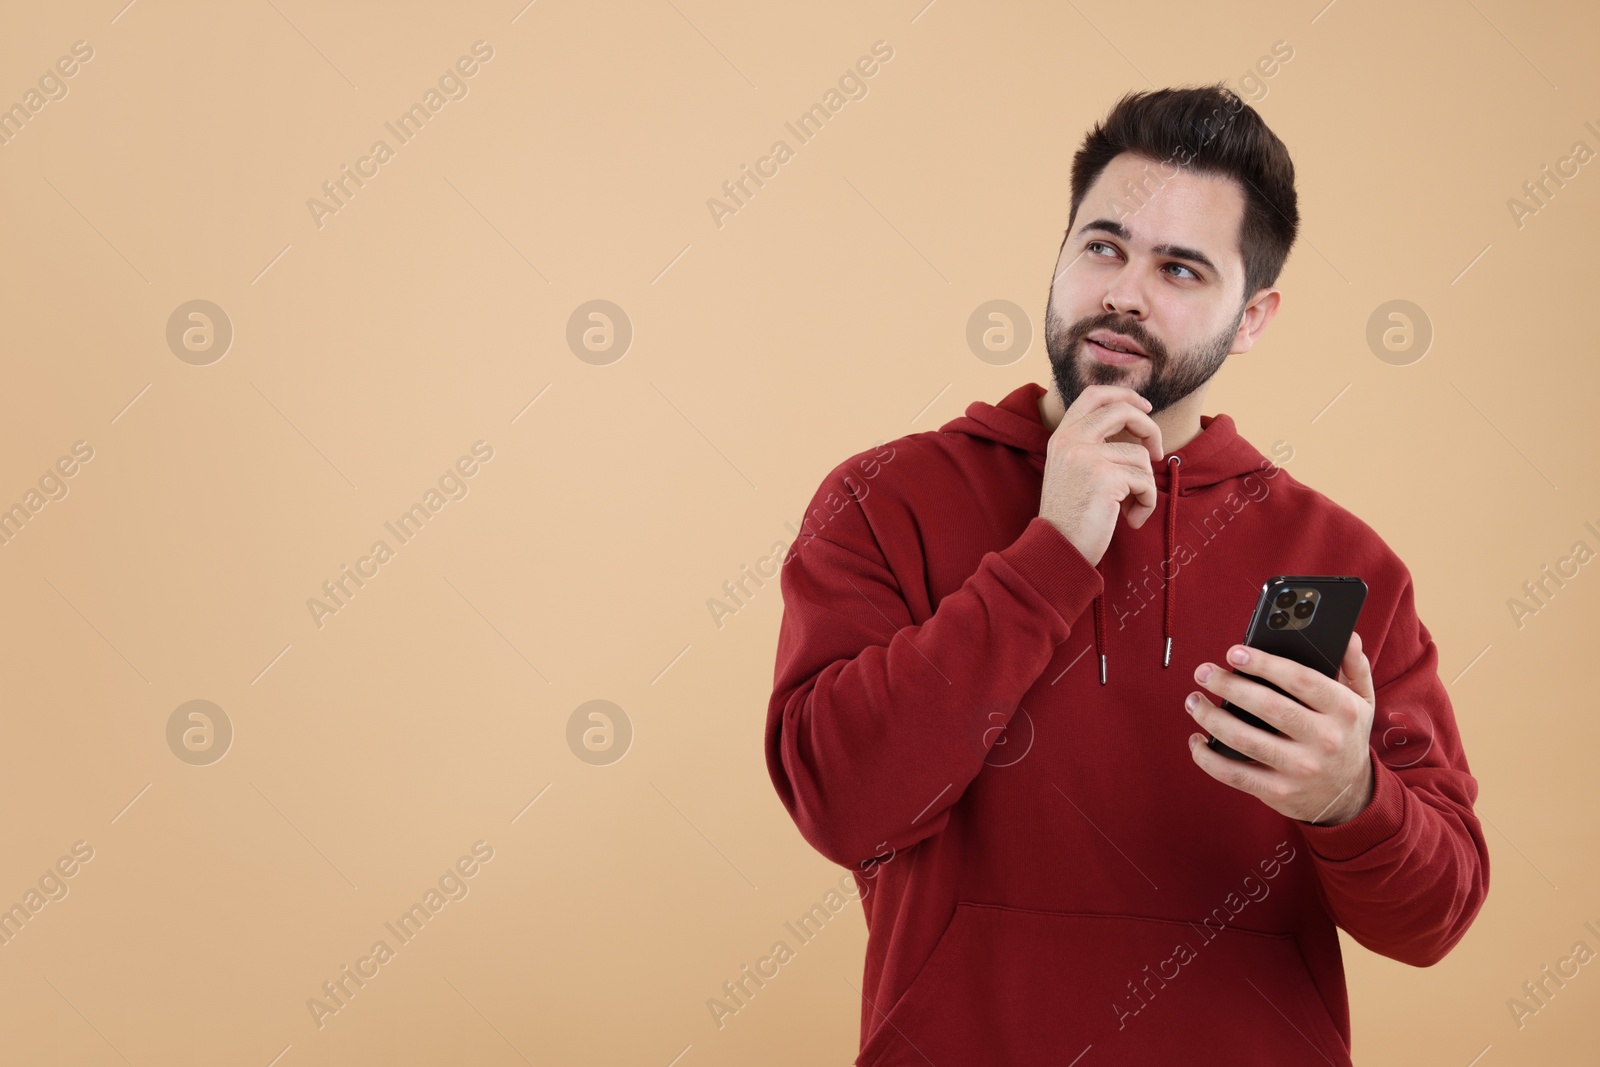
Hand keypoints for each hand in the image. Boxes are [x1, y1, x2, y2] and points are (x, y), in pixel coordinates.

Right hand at [1038, 385, 1163, 566]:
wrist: (1057, 549)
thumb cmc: (1070, 517)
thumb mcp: (1072, 471)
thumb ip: (1092, 447)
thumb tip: (1136, 436)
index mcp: (1062, 436)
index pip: (1094, 395)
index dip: (1123, 394)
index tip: (1144, 407)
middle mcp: (1071, 440)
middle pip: (1123, 411)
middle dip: (1150, 429)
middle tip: (1157, 454)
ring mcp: (1087, 456)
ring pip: (1140, 455)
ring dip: (1145, 485)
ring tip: (1131, 507)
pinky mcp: (1105, 477)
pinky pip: (1145, 481)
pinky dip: (1147, 503)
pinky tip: (1132, 519)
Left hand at [1183, 632, 1376, 824]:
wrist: (1351, 796)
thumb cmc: (1347, 738)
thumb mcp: (1362, 701)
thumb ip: (1354, 667)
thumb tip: (1347, 637)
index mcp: (1342, 710)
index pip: (1299, 679)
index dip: (1263, 664)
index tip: (1234, 652)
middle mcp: (1323, 740)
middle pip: (1266, 706)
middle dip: (1227, 686)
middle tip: (1203, 672)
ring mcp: (1299, 769)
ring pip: (1244, 739)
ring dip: (1210, 717)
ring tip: (1194, 701)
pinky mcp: (1278, 792)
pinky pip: (1234, 774)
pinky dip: (1208, 758)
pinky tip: (1197, 741)